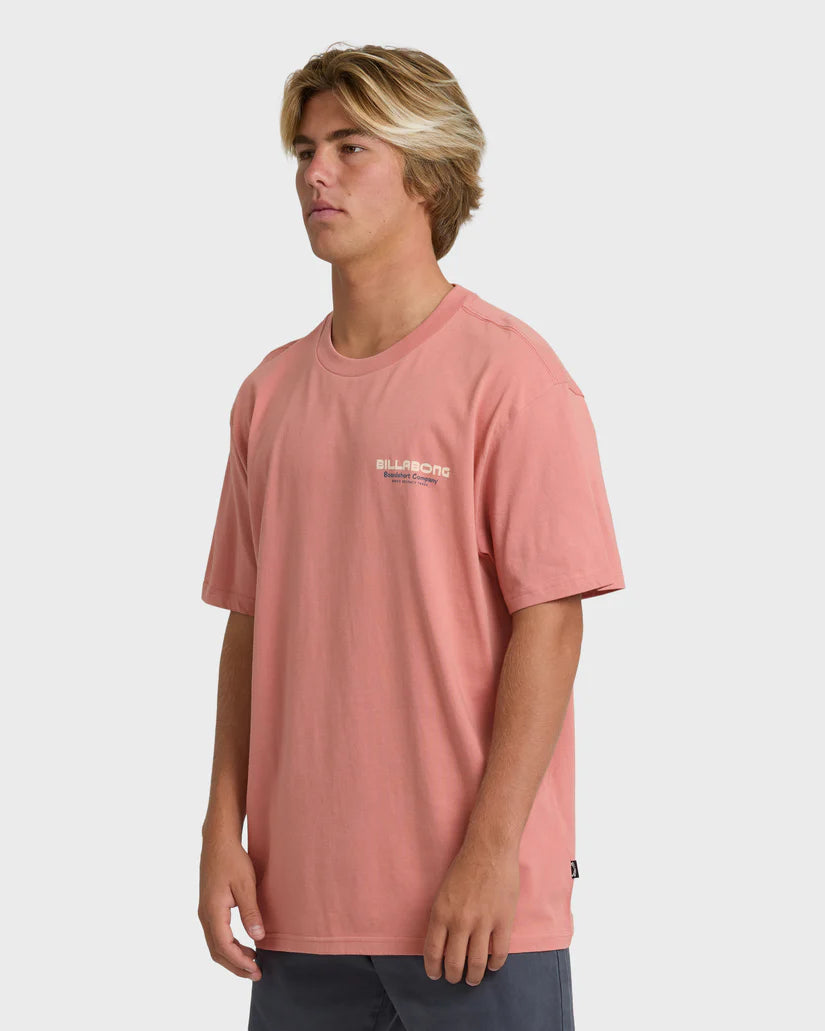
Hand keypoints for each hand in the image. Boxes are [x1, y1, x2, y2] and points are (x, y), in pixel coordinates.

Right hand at [198, 834, 264, 980]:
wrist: (218, 841)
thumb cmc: (232, 860)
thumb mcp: (245, 884)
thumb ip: (251, 912)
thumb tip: (258, 937)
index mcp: (212, 912)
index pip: (224, 947)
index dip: (240, 962)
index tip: (256, 970)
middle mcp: (205, 916)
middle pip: (217, 952)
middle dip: (235, 966)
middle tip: (256, 973)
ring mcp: (205, 912)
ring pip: (215, 945)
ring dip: (232, 957)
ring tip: (252, 962)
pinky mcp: (209, 908)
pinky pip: (216, 935)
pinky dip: (229, 946)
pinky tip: (244, 945)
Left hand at [423, 841, 519, 985]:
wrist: (489, 849)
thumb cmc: (464, 866)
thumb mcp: (444, 892)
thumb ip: (444, 917)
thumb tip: (444, 943)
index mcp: (441, 913)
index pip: (433, 952)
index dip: (433, 968)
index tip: (435, 975)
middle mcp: (460, 921)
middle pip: (454, 963)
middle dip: (453, 975)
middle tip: (455, 978)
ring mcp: (482, 922)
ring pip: (476, 963)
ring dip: (473, 976)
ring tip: (473, 978)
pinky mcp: (503, 920)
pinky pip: (499, 953)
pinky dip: (495, 964)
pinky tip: (492, 965)